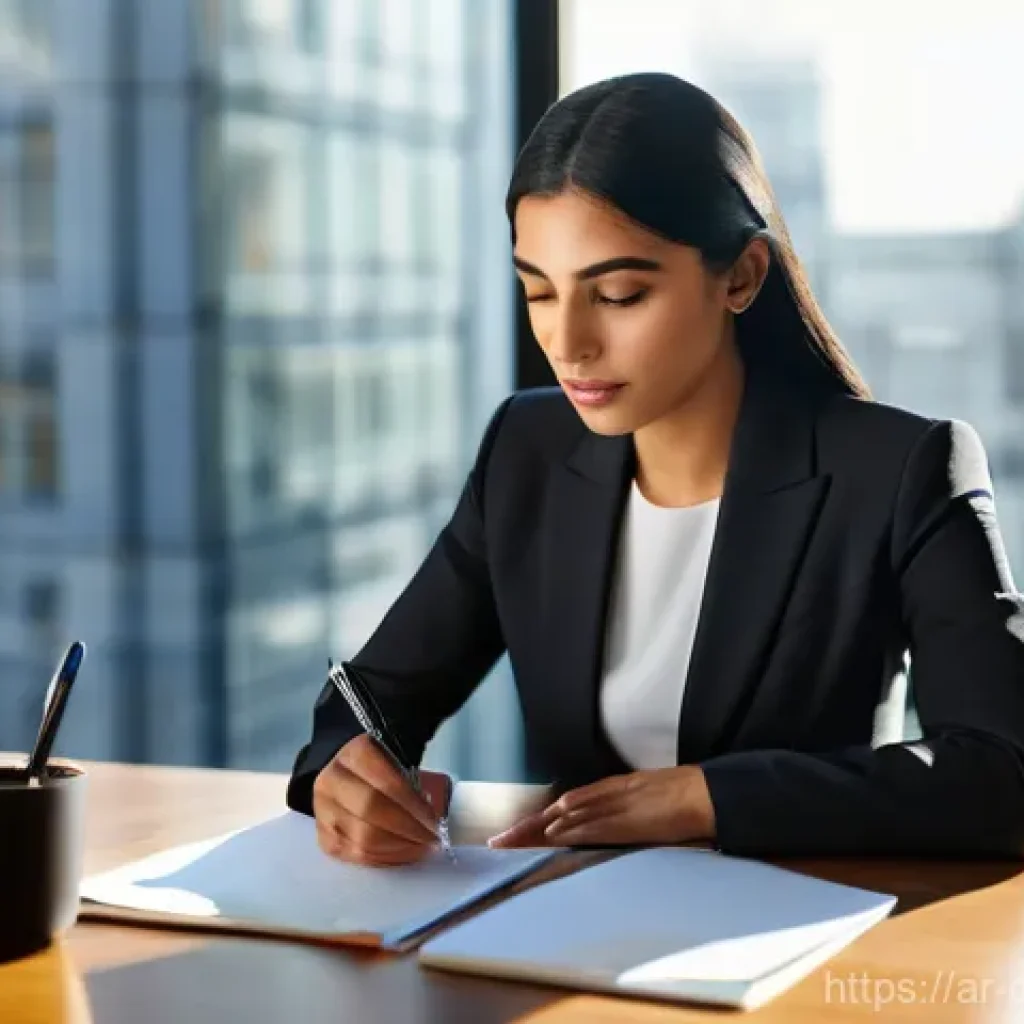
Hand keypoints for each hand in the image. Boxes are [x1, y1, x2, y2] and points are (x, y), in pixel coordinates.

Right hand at [313, 734, 451, 865]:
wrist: (350, 776)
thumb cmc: (383, 770)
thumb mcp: (398, 762)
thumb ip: (413, 784)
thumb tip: (437, 820)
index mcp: (355, 754)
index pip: (387, 784)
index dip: (414, 808)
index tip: (436, 823)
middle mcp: (331, 780)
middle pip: (371, 812)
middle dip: (408, 831)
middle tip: (432, 840)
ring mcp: (322, 811)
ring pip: (361, 839)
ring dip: (398, 849)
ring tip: (421, 849)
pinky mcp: (323, 837)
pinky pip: (354, 856)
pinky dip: (383, 859)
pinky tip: (402, 855)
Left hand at [486, 766, 714, 848]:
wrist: (704, 794)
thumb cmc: (679, 798)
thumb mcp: (642, 798)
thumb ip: (620, 808)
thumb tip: (598, 825)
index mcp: (609, 792)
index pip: (564, 808)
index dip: (538, 822)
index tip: (516, 833)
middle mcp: (605, 796)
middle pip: (557, 813)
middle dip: (527, 829)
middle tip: (498, 841)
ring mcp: (615, 806)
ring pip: (568, 817)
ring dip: (539, 830)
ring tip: (512, 839)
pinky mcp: (627, 819)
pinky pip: (593, 823)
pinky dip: (571, 827)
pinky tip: (553, 832)